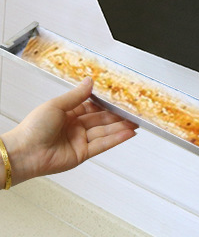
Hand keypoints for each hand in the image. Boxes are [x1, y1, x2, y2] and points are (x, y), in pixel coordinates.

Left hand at [1, 78, 136, 184]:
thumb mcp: (56, 105)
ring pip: (104, 132)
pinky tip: (127, 133)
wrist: (24, 152)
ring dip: (120, 127)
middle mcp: (74, 127)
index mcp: (67, 114)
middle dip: (117, 115)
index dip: (105, 103)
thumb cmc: (33, 128)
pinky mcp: (82, 154)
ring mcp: (79, 141)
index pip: (92, 106)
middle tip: (132, 111)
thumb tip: (89, 82)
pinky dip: (116, 139)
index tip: (118, 98)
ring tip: (135, 122)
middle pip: (101, 120)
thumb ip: (76, 95)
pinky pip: (102, 145)